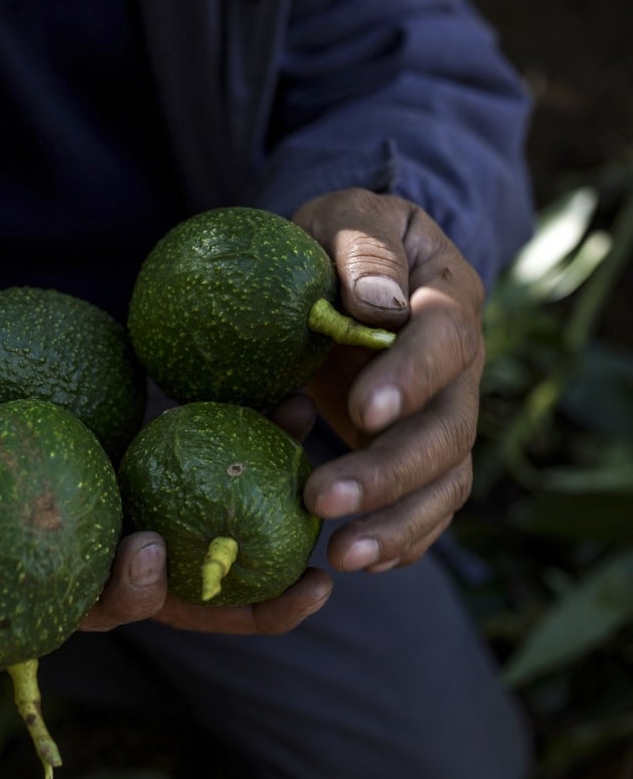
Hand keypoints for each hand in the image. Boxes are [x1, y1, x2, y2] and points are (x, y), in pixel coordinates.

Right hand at [0, 400, 332, 634]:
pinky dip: (264, 453)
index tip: (152, 551)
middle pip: (188, 599)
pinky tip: (293, 407)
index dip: (131, 594)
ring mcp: (152, 518)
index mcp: (57, 579)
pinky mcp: (176, 472)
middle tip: (292, 567)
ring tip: (324, 496)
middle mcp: (113, 562)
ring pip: (226, 548)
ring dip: (281, 533)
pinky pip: (231, 474)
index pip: (102, 607)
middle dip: (240, 593)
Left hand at [292, 188, 484, 572]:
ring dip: (397, 523)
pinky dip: (404, 538)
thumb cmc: (338, 241)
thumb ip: (360, 250)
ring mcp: (442, 415)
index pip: (444, 340)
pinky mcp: (417, 452)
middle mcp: (458, 367)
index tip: (363, 411)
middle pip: (446, 430)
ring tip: (343, 556)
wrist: (344, 273)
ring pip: (444, 481)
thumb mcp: (340, 218)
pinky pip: (428, 505)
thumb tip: (377, 303)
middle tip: (321, 499)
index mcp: (445, 296)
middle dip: (388, 472)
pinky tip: (363, 560)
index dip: (411, 378)